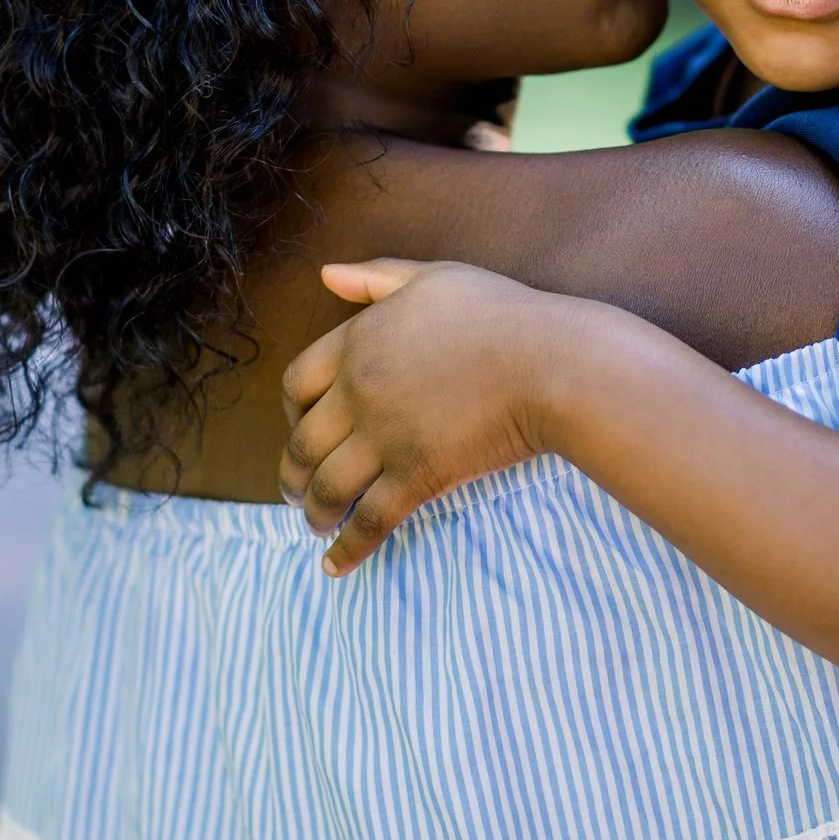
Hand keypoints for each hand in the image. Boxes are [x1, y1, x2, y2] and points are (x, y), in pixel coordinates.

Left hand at [279, 259, 611, 574]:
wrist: (550, 363)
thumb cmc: (500, 315)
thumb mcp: (432, 277)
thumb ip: (374, 277)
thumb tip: (325, 274)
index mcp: (357, 342)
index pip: (294, 384)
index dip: (288, 412)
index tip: (297, 426)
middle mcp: (359, 393)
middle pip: (302, 443)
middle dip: (291, 474)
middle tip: (295, 490)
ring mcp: (386, 438)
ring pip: (327, 487)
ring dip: (313, 512)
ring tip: (314, 523)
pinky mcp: (417, 476)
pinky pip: (370, 520)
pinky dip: (348, 548)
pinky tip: (336, 565)